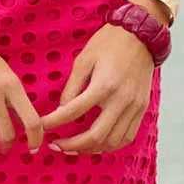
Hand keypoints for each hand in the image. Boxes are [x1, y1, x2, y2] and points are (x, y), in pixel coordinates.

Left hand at [37, 23, 153, 154]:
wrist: (142, 34)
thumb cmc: (110, 43)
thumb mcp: (84, 60)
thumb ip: (72, 87)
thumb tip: (61, 111)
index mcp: (104, 85)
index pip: (73, 111)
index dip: (54, 122)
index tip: (41, 127)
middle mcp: (122, 100)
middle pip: (95, 136)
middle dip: (72, 145)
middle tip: (56, 145)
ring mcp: (134, 106)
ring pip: (113, 142)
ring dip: (91, 149)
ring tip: (75, 147)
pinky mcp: (142, 108)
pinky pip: (127, 136)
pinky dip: (111, 145)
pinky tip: (97, 143)